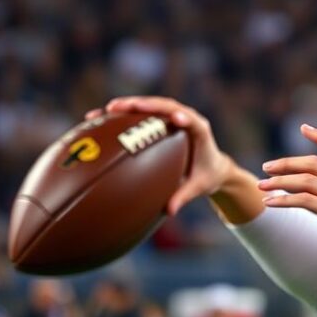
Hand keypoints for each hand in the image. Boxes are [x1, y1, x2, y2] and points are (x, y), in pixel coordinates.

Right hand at [86, 97, 242, 215]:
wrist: (213, 167)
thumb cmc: (206, 176)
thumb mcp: (198, 187)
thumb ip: (184, 196)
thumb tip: (169, 211)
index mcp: (200, 131)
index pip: (192, 120)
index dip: (184, 117)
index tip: (175, 118)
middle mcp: (187, 118)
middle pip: (166, 106)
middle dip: (145, 105)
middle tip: (123, 108)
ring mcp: (174, 116)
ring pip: (152, 106)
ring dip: (130, 105)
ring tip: (108, 109)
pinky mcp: (163, 119)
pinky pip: (144, 114)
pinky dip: (125, 114)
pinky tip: (103, 118)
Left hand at [258, 124, 316, 266]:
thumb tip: (313, 184)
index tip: (304, 128)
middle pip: (313, 163)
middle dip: (287, 163)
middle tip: (267, 166)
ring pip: (304, 181)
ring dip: (279, 182)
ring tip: (263, 185)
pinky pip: (303, 201)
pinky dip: (283, 200)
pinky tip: (270, 202)